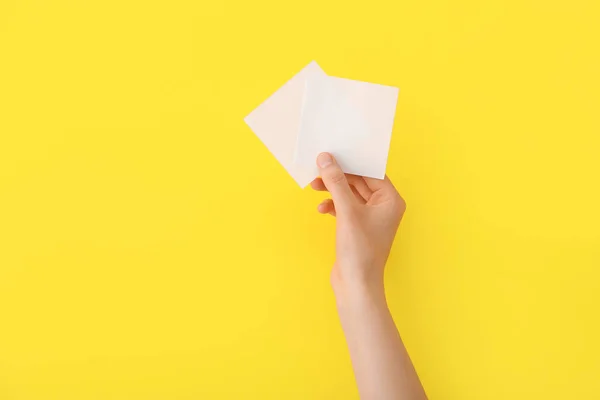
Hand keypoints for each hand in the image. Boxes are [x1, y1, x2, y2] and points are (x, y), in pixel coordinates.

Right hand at [311, 153, 405, 295]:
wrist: (356, 284)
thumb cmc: (359, 250)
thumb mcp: (346, 211)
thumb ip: (336, 182)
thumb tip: (326, 159)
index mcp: (391, 200)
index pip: (371, 172)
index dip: (351, 163)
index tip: (332, 155)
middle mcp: (384, 207)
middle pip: (359, 182)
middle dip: (338, 177)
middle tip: (318, 170)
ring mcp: (371, 218)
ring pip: (349, 195)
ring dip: (332, 190)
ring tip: (314, 187)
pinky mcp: (358, 228)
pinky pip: (345, 208)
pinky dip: (333, 205)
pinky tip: (321, 209)